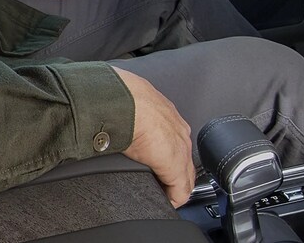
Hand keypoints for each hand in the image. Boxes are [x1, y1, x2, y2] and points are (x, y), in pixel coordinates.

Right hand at [113, 67, 193, 207]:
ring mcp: (180, 149)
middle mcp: (179, 132)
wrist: (120, 102)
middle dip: (174, 177)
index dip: (167, 159)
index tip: (158, 169)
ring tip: (161, 194)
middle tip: (161, 188)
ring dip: (174, 187)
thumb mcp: (130, 110)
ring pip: (185, 177)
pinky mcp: (175, 166)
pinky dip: (172, 198)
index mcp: (167, 116)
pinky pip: (181, 191)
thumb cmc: (119, 101)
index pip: (175, 144)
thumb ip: (132, 119)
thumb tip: (117, 126)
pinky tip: (164, 201)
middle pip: (185, 162)